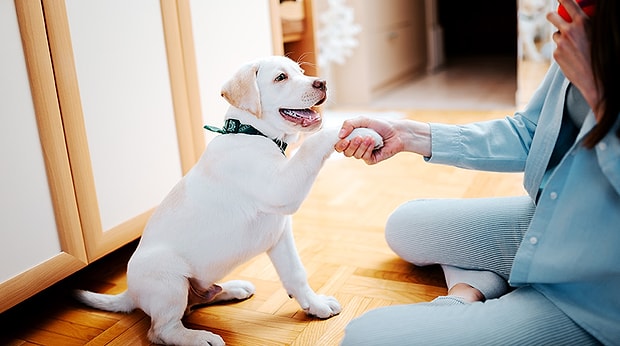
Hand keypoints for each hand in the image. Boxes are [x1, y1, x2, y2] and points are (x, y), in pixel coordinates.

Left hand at [547, 0, 601, 114]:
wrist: (597, 78)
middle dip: (553, 16)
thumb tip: (584, 18)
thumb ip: (589, 24)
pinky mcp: (556, 54)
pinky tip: (573, 57)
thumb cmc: (603, 55)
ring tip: (574, 46)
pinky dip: (562, 50)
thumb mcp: (600, 34)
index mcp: (583, 22)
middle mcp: (570, 31)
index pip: (568, 3)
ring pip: (556, 34)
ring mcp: (561, 43)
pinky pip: (557, 48)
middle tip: (556, 18)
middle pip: (551, 16)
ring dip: (561, 37)